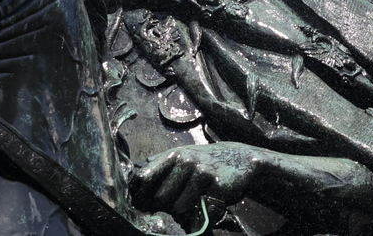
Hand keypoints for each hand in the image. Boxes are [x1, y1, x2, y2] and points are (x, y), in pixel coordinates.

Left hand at [132, 142, 260, 219]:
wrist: (238, 159)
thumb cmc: (203, 162)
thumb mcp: (181, 156)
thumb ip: (158, 165)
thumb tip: (134, 179)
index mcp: (172, 156)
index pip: (142, 178)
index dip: (140, 195)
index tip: (144, 205)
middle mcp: (185, 162)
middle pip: (160, 198)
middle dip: (165, 207)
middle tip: (174, 206)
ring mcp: (202, 173)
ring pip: (178, 207)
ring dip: (184, 211)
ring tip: (191, 203)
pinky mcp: (217, 187)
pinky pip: (200, 212)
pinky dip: (200, 215)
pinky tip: (206, 204)